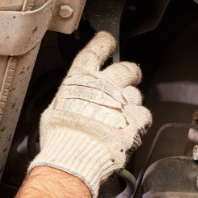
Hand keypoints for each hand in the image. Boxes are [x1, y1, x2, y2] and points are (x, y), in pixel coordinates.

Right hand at [29, 32, 151, 197]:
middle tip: (128, 78)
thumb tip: (73, 100)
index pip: (94, 51)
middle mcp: (104, 85)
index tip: (107, 40)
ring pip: (135, 94)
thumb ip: (70, 100)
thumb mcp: (53, 112)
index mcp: (80, 80)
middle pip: (126, 68)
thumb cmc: (60, 137)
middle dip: (129, 72)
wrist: (75, 157)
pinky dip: (138, 120)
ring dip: (129, 102)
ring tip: (119, 116)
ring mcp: (122, 101)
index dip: (103, 43)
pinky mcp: (135, 119)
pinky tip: (127, 128)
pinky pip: (143, 114)